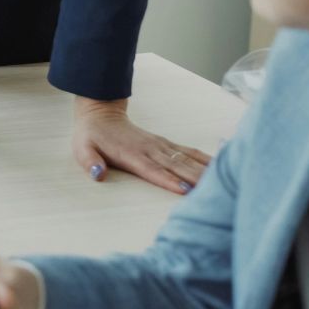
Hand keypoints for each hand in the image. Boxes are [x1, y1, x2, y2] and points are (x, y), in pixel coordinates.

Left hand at [72, 97, 212, 193]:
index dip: (170, 180)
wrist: (101, 114)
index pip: (153, 170)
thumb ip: (90, 162)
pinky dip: (206, 160)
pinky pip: (189, 152)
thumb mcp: (82, 149)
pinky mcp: (166, 144)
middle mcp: (151, 150)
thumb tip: (98, 174)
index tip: (186, 191)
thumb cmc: (92, 136)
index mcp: (132, 154)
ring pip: (188, 159)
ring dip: (206, 171)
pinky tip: (222, 166)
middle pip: (178, 167)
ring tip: (226, 181)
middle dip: (196, 180)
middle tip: (216, 193)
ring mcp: (161, 146)